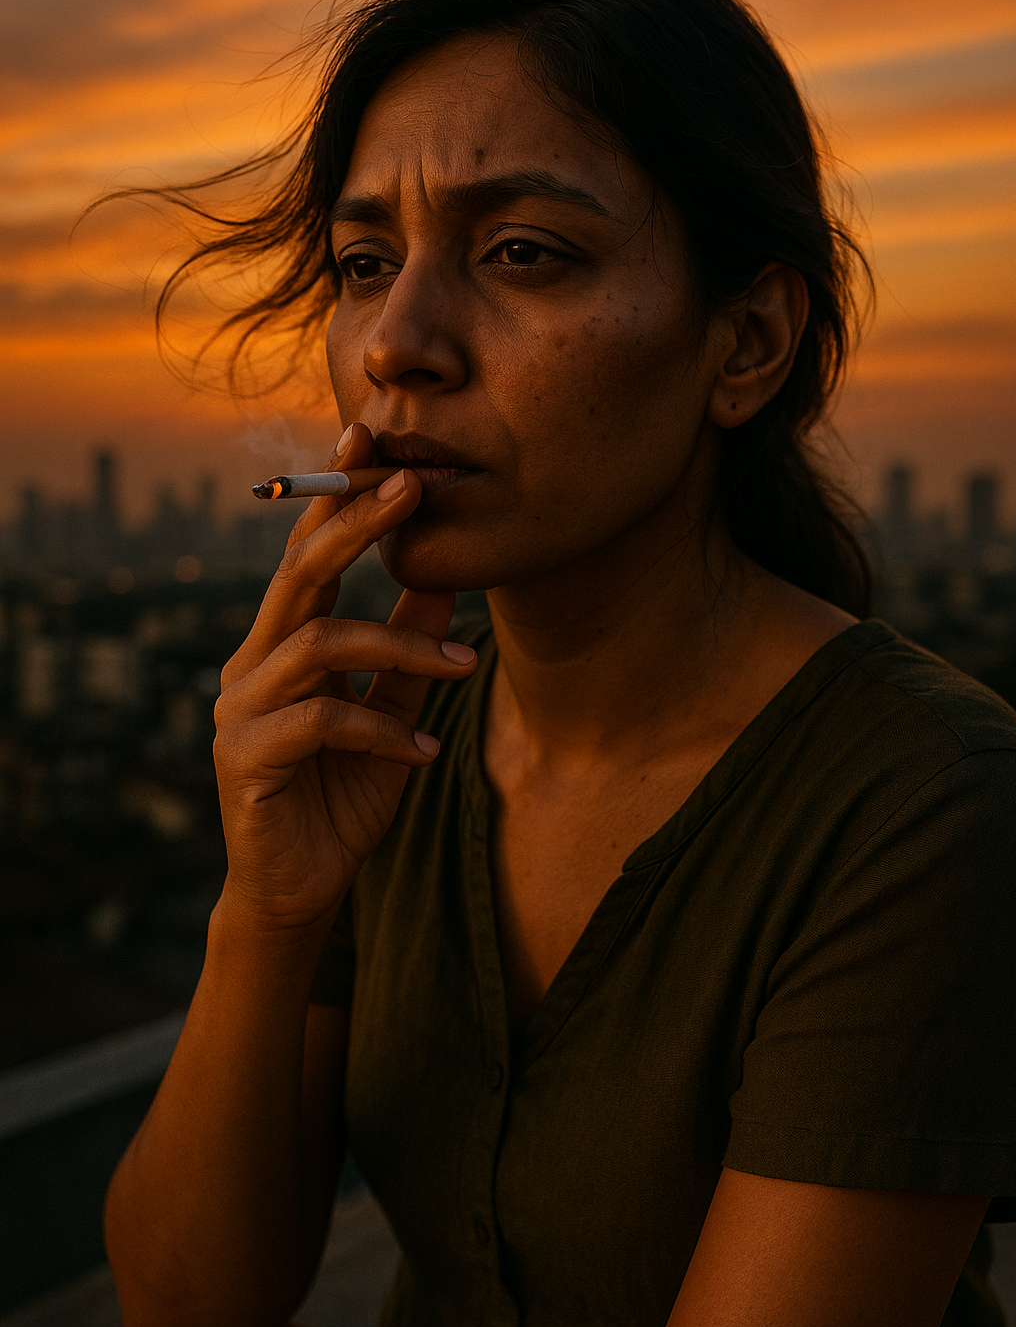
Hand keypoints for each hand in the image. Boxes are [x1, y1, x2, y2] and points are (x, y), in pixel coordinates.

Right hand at [213, 424, 477, 930]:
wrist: (300, 890)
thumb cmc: (342, 795)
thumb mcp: (389, 711)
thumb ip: (406, 647)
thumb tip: (445, 575)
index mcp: (280, 644)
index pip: (307, 556)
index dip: (335, 496)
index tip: (372, 437)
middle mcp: (251, 664)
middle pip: (299, 574)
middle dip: (356, 522)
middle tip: (414, 482)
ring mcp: (240, 711)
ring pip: (320, 644)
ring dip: (400, 648)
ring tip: (464, 668)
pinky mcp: (247, 760)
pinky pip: (322, 722)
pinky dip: (383, 732)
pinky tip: (424, 757)